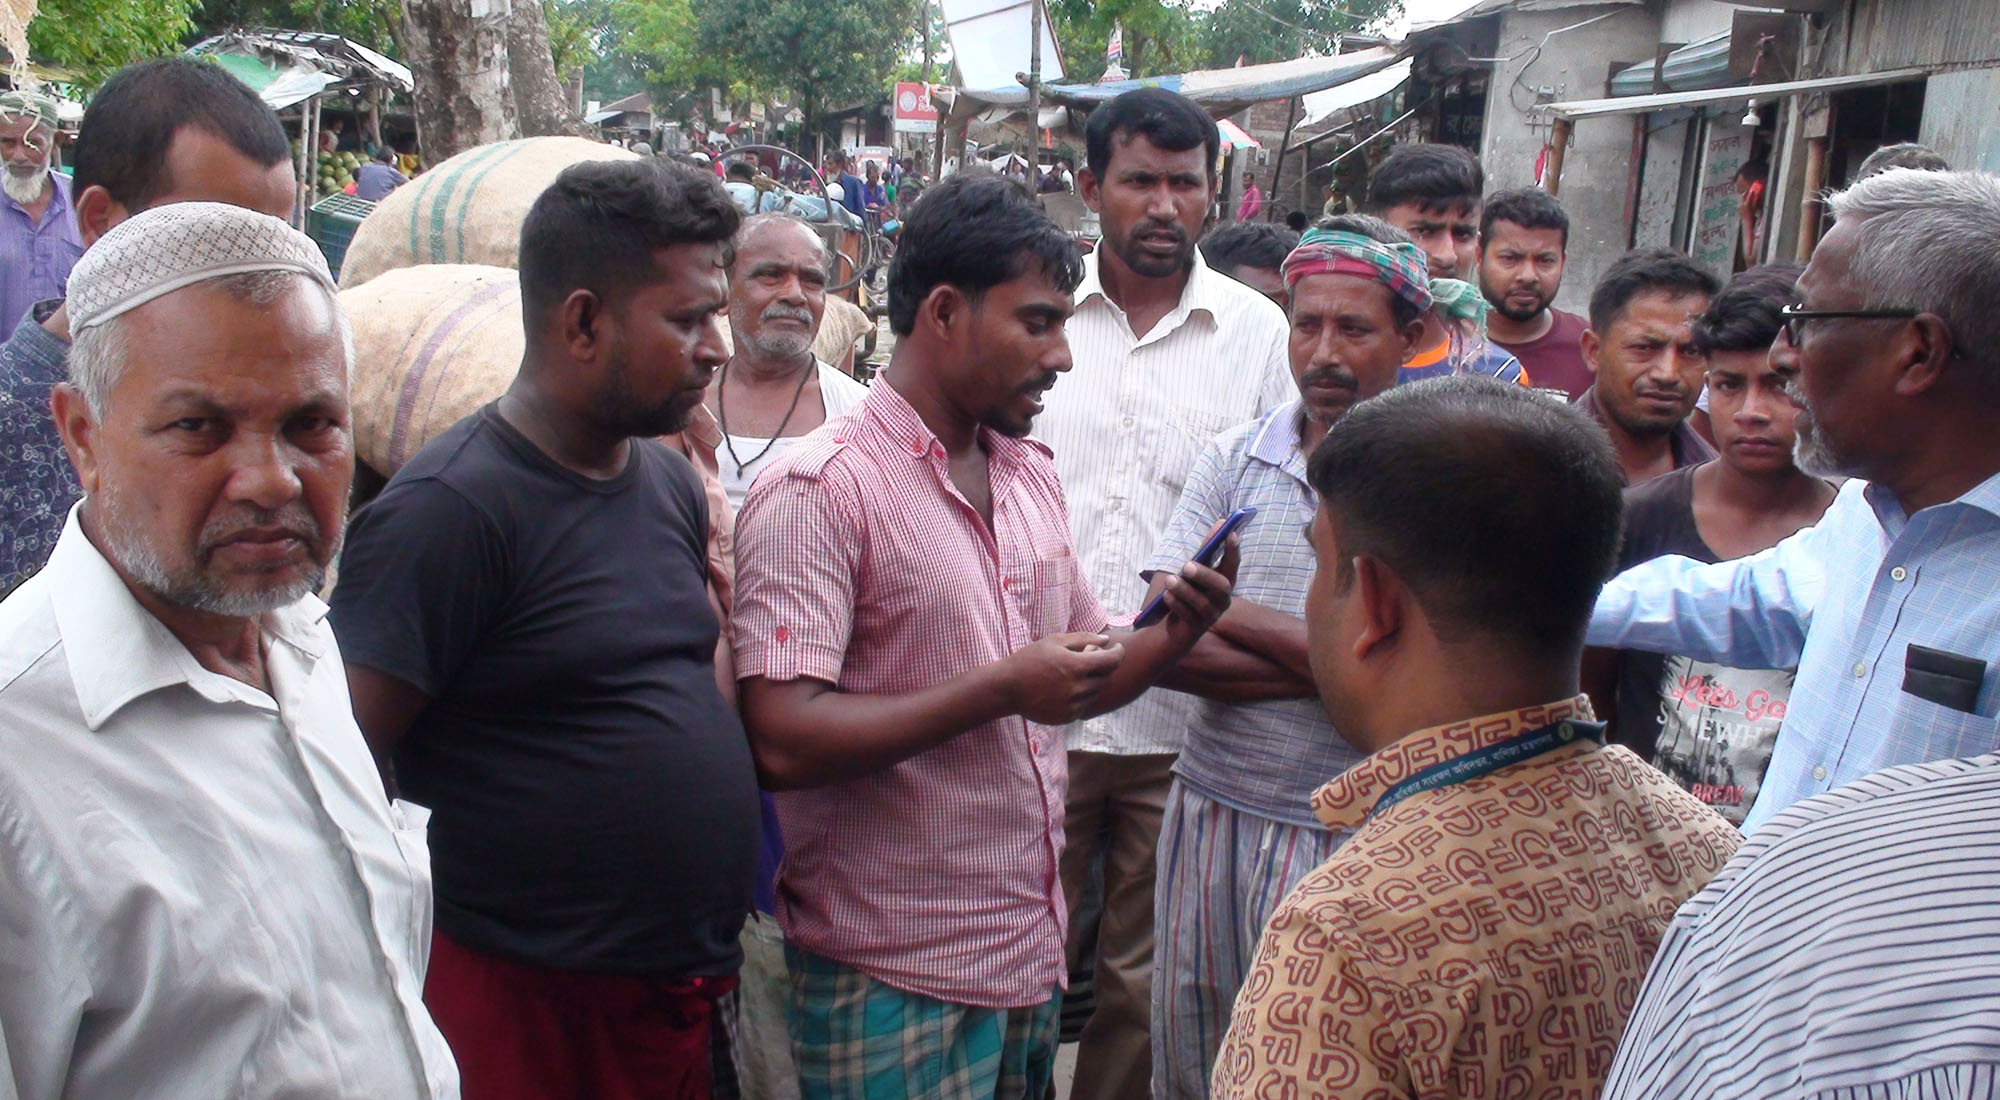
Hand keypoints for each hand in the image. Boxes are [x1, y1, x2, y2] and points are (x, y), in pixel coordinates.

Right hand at [1004, 631, 1124, 724]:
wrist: (1007, 688)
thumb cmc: (1030, 659)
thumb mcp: (1054, 641)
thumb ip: (1083, 638)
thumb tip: (1107, 641)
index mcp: (1075, 666)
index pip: (1111, 661)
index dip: (1118, 653)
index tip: (1118, 648)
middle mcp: (1077, 688)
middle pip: (1106, 677)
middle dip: (1104, 666)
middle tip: (1090, 657)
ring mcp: (1072, 705)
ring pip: (1096, 692)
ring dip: (1094, 681)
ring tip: (1075, 672)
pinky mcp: (1067, 717)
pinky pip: (1085, 705)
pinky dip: (1082, 696)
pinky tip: (1067, 687)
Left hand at [1155, 535, 1237, 644]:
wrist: (1177, 626)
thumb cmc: (1189, 591)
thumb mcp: (1195, 569)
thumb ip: (1207, 549)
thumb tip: (1221, 523)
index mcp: (1224, 581)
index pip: (1233, 564)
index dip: (1233, 549)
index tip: (1230, 533)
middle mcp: (1223, 599)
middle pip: (1221, 586)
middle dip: (1205, 575)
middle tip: (1187, 566)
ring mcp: (1211, 615)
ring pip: (1202, 602)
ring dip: (1185, 590)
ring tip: (1169, 580)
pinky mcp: (1197, 628)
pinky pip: (1188, 615)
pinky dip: (1176, 604)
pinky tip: (1166, 596)